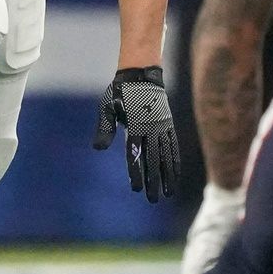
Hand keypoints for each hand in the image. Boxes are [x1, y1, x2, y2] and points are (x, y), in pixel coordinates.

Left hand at [93, 65, 180, 202]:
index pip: (135, 154)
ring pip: (166, 155)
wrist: (141, 74)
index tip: (136, 189)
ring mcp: (162, 127)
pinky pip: (173, 146)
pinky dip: (175, 162)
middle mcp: (151, 128)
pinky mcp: (168, 125)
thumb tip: (97, 148)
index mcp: (135, 125)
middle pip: (153, 160)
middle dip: (153, 181)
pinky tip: (175, 175)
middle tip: (152, 199)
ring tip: (167, 193)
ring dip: (167, 175)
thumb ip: (105, 128)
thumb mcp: (108, 107)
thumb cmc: (120, 92)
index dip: (136, 172)